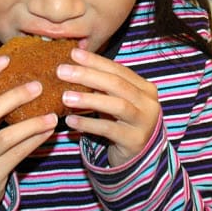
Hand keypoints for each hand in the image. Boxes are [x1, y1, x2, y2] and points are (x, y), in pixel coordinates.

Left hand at [58, 48, 160, 167]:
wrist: (138, 156)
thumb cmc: (121, 122)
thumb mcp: (115, 100)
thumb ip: (102, 85)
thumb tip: (73, 63)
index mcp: (145, 88)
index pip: (118, 69)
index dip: (95, 61)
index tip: (73, 54)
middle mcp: (149, 103)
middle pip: (116, 84)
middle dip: (88, 75)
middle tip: (62, 71)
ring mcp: (144, 123)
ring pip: (116, 105)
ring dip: (89, 99)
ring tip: (65, 97)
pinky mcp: (135, 141)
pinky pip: (109, 129)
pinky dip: (88, 123)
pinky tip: (70, 120)